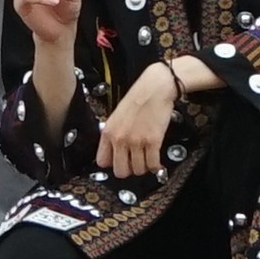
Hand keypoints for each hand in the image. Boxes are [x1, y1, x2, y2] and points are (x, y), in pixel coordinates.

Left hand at [99, 61, 181, 179]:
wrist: (156, 87)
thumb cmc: (139, 97)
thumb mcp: (117, 115)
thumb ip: (114, 134)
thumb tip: (114, 150)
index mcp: (109, 132)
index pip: (102, 162)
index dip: (113, 164)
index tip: (120, 162)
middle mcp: (121, 139)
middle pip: (120, 171)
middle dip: (129, 170)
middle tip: (135, 164)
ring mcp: (136, 141)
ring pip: (138, 170)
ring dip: (144, 167)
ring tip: (147, 160)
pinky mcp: (153, 141)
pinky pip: (152, 164)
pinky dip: (155, 166)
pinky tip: (156, 162)